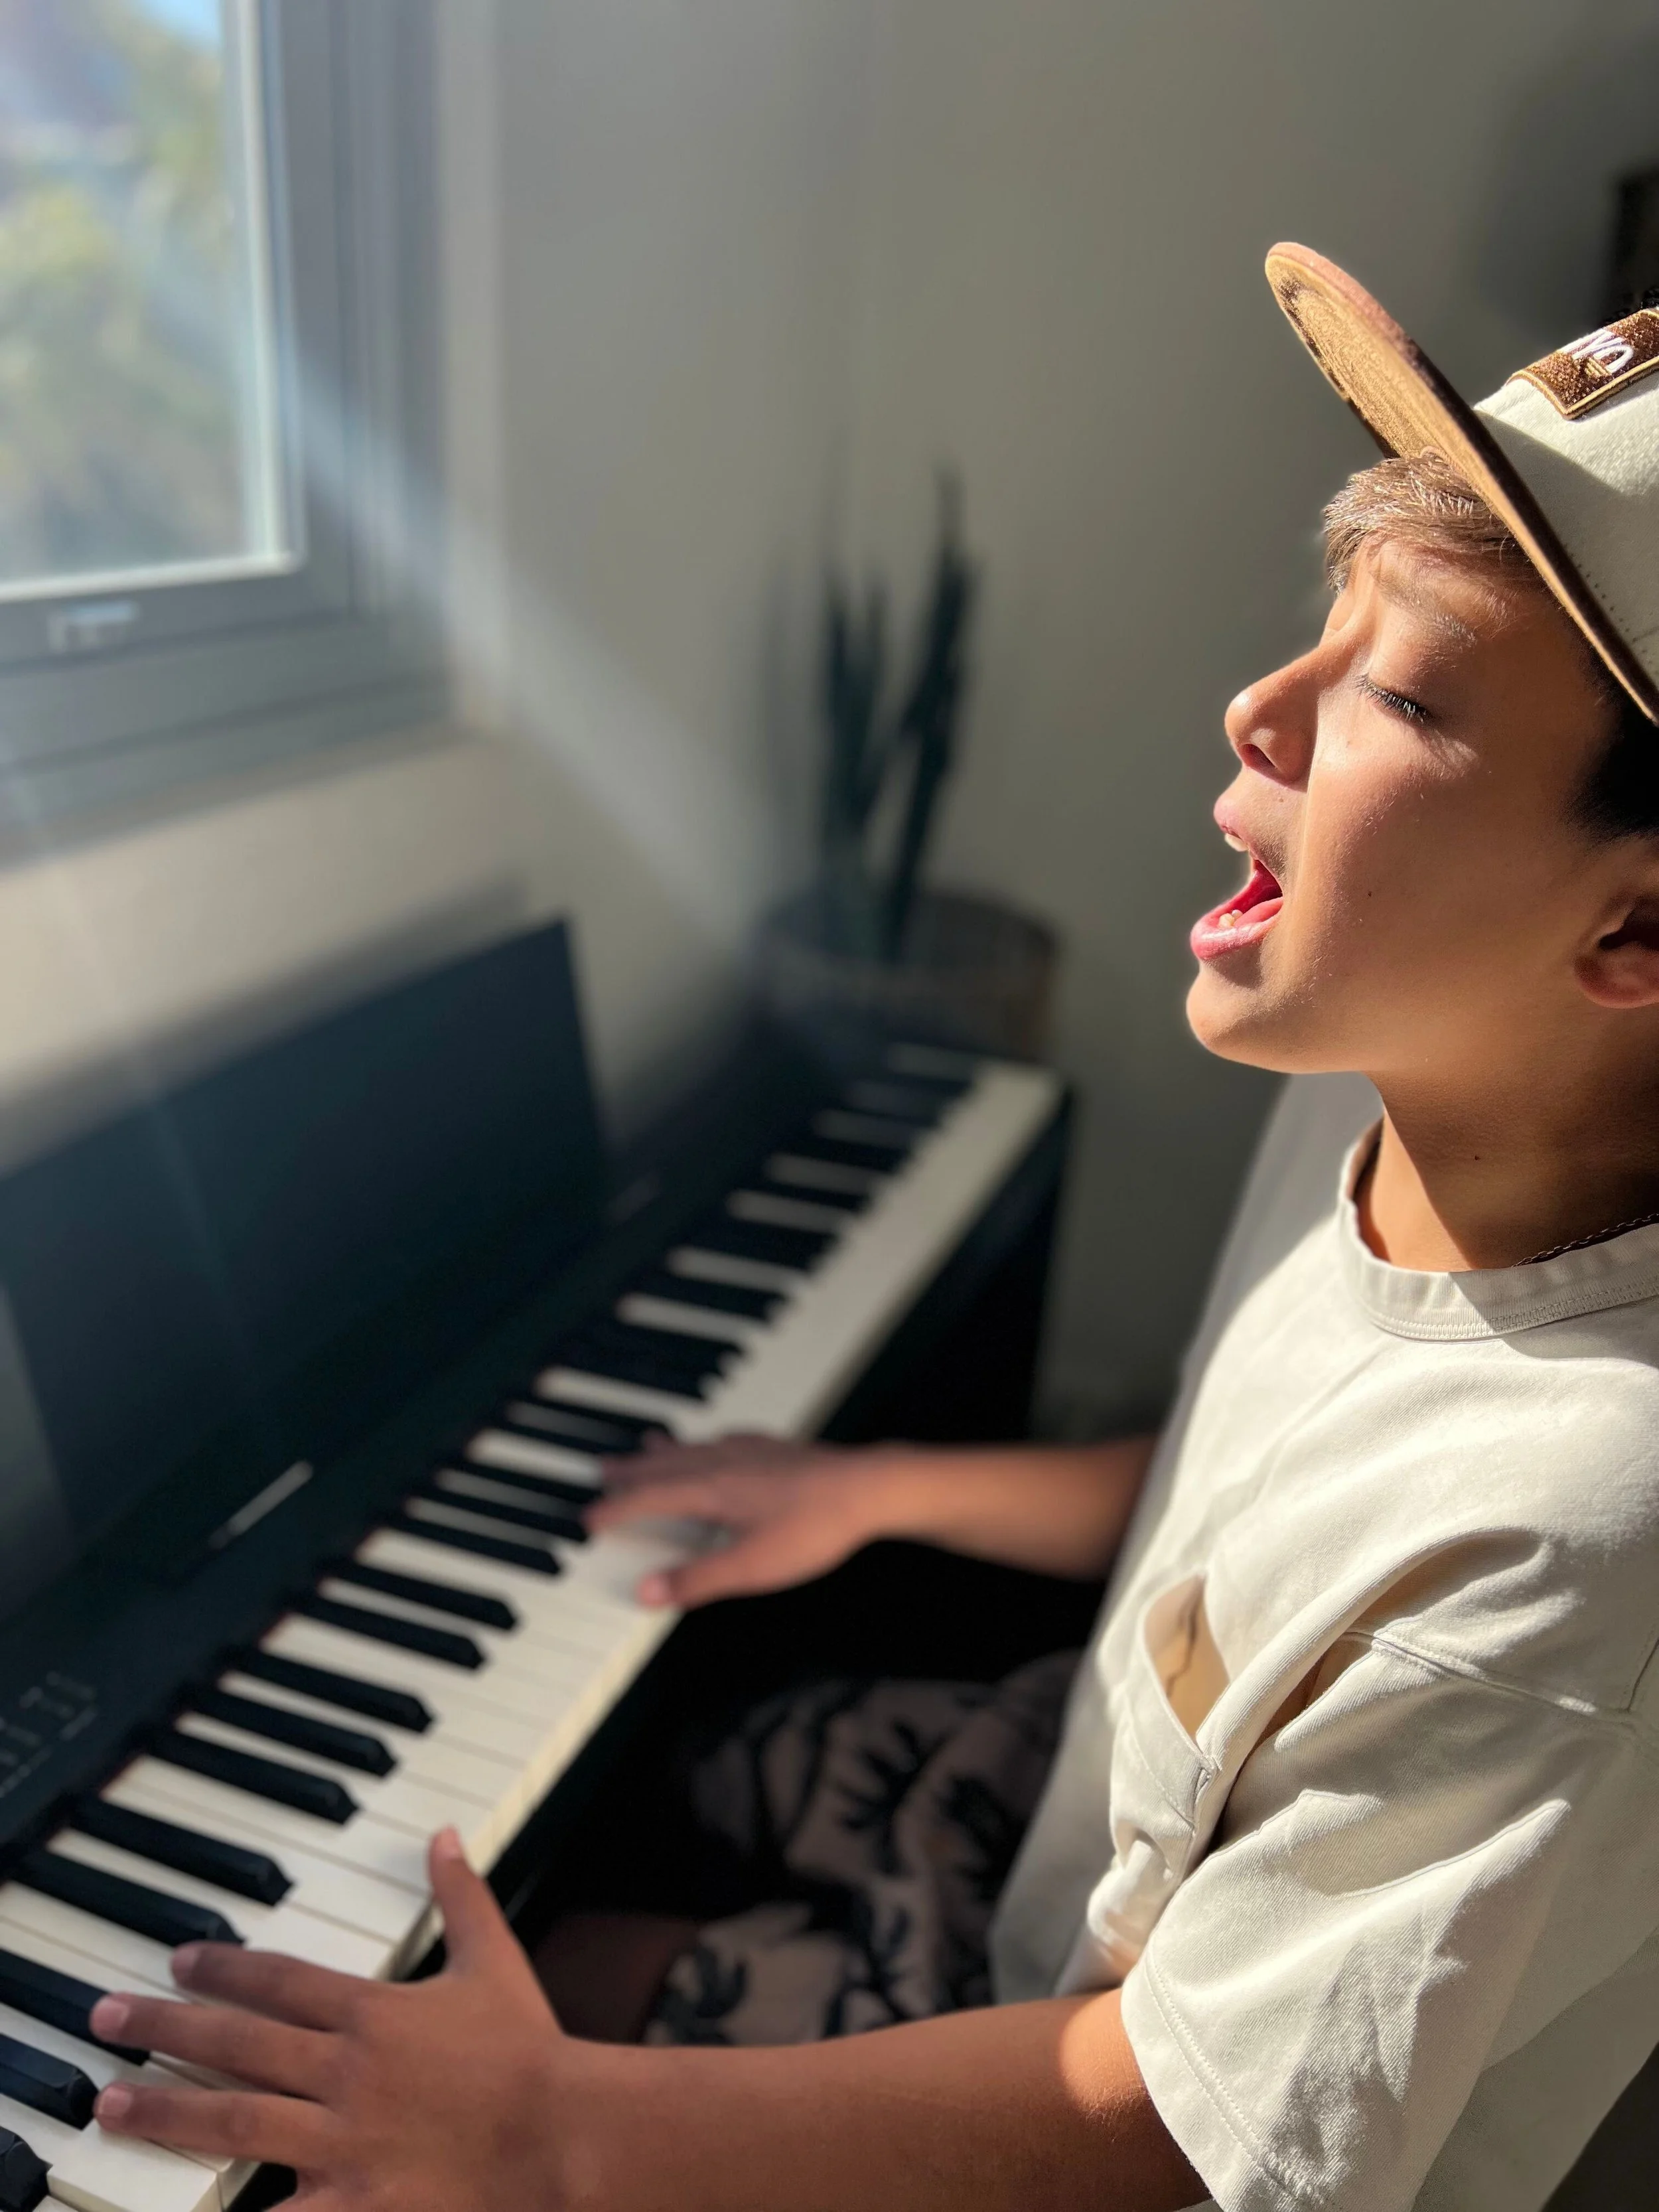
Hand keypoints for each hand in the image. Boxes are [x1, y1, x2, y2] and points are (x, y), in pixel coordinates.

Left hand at [91, 1831, 570, 2211]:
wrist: (561, 2136)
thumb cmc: (530, 2051)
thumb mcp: (495, 1960)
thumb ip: (461, 1897)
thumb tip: (443, 1836)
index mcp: (373, 2014)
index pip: (279, 1979)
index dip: (224, 1964)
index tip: (179, 1958)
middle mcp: (343, 2073)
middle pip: (236, 2041)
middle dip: (164, 2025)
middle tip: (106, 2016)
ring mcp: (340, 2142)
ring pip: (232, 2119)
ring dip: (165, 2107)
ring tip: (111, 2103)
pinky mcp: (350, 2206)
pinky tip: (174, 2206)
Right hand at [587, 1432, 895, 1607]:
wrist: (871, 1488)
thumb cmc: (815, 1526)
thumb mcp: (752, 1567)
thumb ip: (697, 1580)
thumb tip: (645, 1592)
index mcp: (711, 1490)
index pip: (648, 1499)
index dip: (615, 1510)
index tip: (588, 1519)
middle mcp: (724, 1462)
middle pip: (663, 1465)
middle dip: (629, 1472)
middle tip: (600, 1471)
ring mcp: (751, 1451)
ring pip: (692, 1448)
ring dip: (661, 1452)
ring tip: (645, 1448)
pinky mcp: (775, 1449)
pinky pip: (724, 1440)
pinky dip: (704, 1442)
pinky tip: (715, 1443)